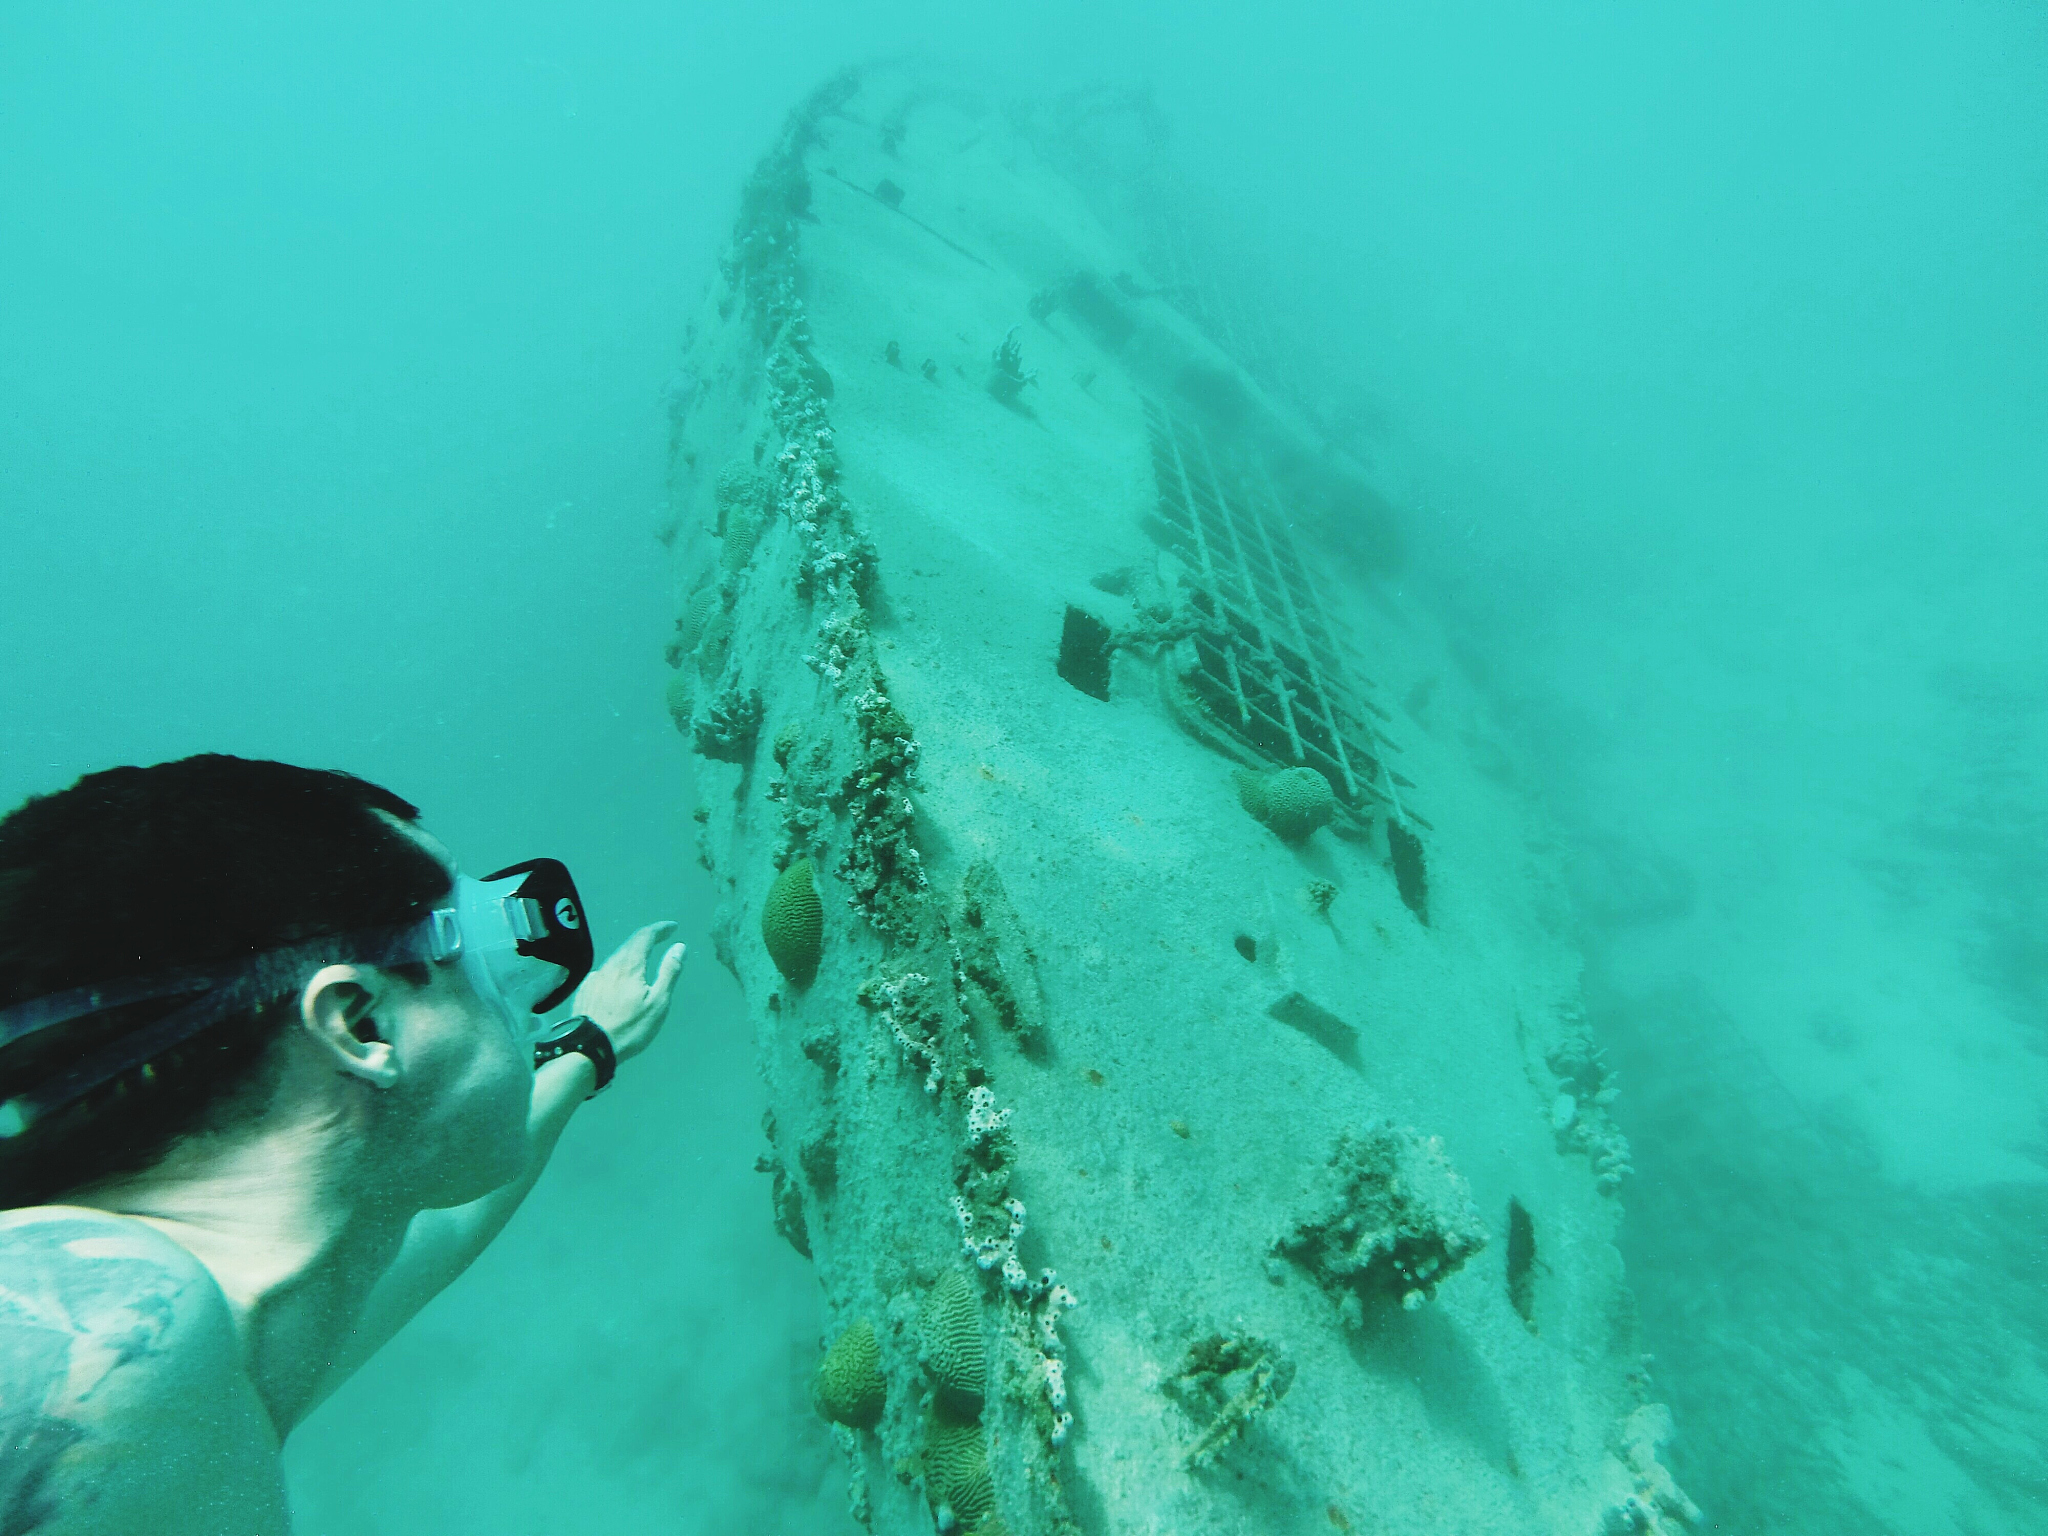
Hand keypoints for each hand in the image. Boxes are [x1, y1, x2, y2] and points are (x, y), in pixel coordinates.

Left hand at [571, 921, 684, 1063]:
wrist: (590, 1047)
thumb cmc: (630, 1027)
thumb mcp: (658, 1003)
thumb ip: (669, 972)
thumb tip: (678, 946)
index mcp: (629, 966)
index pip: (645, 936)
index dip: (659, 929)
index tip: (672, 927)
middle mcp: (610, 966)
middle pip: (628, 944)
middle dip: (646, 938)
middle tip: (659, 938)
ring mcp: (594, 978)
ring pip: (615, 958)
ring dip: (630, 953)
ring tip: (641, 958)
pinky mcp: (584, 991)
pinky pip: (604, 972)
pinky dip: (616, 969)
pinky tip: (617, 979)